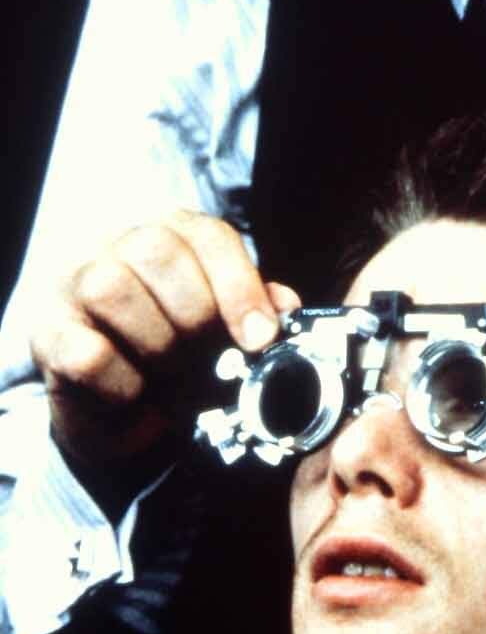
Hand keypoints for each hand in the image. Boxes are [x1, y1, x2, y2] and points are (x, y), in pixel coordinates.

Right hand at [30, 209, 298, 468]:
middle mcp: (120, 247)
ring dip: (156, 343)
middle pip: (157, 250)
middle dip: (195, 312)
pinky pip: (87, 352)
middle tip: (211, 358)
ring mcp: (77, 285)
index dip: (240, 286)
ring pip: (112, 287)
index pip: (208, 236)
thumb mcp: (220, 326)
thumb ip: (254, 309)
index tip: (260, 338)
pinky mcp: (50, 334)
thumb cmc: (176, 347)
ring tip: (174, 377)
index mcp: (174, 235)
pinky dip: (123, 383)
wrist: (114, 398)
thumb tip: (286, 308)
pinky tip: (139, 396)